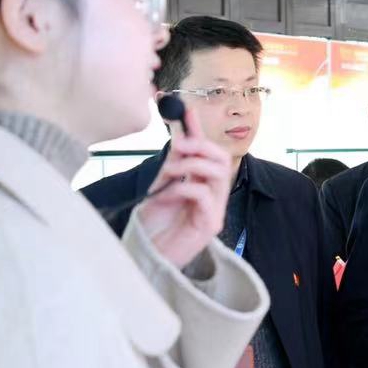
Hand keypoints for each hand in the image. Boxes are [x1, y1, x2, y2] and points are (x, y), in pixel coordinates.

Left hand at [135, 105, 229, 269]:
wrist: (147, 260)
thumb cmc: (152, 229)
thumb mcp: (158, 189)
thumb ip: (170, 168)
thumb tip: (179, 140)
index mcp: (198, 183)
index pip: (203, 150)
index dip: (196, 128)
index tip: (184, 107)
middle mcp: (211, 194)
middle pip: (221, 157)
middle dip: (200, 145)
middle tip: (179, 145)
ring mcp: (214, 209)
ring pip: (218, 172)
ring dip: (191, 164)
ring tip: (170, 172)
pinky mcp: (211, 225)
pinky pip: (206, 194)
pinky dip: (186, 186)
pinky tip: (169, 193)